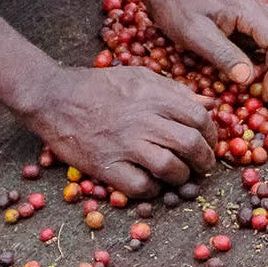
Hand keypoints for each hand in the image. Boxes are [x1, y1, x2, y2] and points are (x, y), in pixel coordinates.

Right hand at [20, 65, 216, 196]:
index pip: (199, 117)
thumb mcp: (140, 76)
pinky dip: (153, 190)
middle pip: (190, 144)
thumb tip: (209, 103)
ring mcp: (126, 144)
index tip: (209, 142)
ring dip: (182, 177)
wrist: (56, 97)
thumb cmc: (99, 85)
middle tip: (202, 165)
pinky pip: (142, 187)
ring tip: (180, 176)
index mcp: (154, 95)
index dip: (211, 133)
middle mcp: (144, 119)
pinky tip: (152, 183)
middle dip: (204, 159)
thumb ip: (175, 90)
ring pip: (171, 168)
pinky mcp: (108, 166)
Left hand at [146, 0, 267, 101]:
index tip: (264, 95)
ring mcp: (262, 16)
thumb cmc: (179, 10)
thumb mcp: (195, 34)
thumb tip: (249, 80)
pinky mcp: (258, 24)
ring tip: (265, 86)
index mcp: (249, 11)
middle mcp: (262, 10)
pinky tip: (258, 74)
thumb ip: (223, 55)